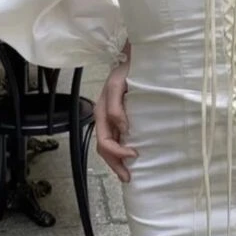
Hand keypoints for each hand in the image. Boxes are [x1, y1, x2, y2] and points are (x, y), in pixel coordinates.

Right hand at [93, 43, 136, 181]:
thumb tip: (122, 128)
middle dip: (116, 165)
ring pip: (110, 146)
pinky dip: (122, 150)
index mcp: (101, 113)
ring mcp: (111, 119)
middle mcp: (104, 119)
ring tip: (128, 173)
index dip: (118, 152)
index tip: (135, 154)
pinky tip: (130, 157)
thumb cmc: (125, 69)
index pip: (105, 141)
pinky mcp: (120, 117)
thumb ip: (116, 107)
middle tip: (129, 178)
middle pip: (105, 148)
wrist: (132, 57)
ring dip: (118, 161)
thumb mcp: (118, 85)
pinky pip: (118, 138)